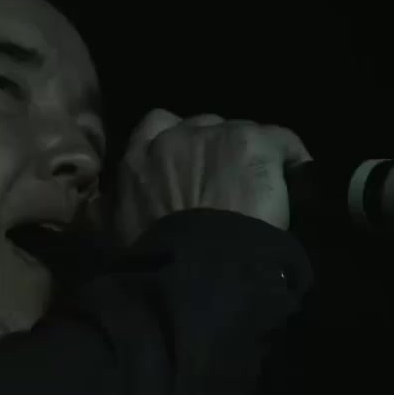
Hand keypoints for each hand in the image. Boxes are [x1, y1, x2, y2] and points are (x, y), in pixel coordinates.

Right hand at [113, 109, 312, 246]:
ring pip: (241, 132)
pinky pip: (281, 140)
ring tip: (262, 185)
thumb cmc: (152, 260)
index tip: (191, 166)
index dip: (179, 142)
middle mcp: (173, 136)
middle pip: (204, 126)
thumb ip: (105, 213)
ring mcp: (215, 136)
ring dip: (249, 156)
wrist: (196, 269)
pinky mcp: (253, 143)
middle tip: (228, 183)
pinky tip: (297, 177)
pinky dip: (291, 156)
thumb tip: (95, 211)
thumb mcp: (114, 235)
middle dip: (215, 150)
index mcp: (137, 159)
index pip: (156, 125)